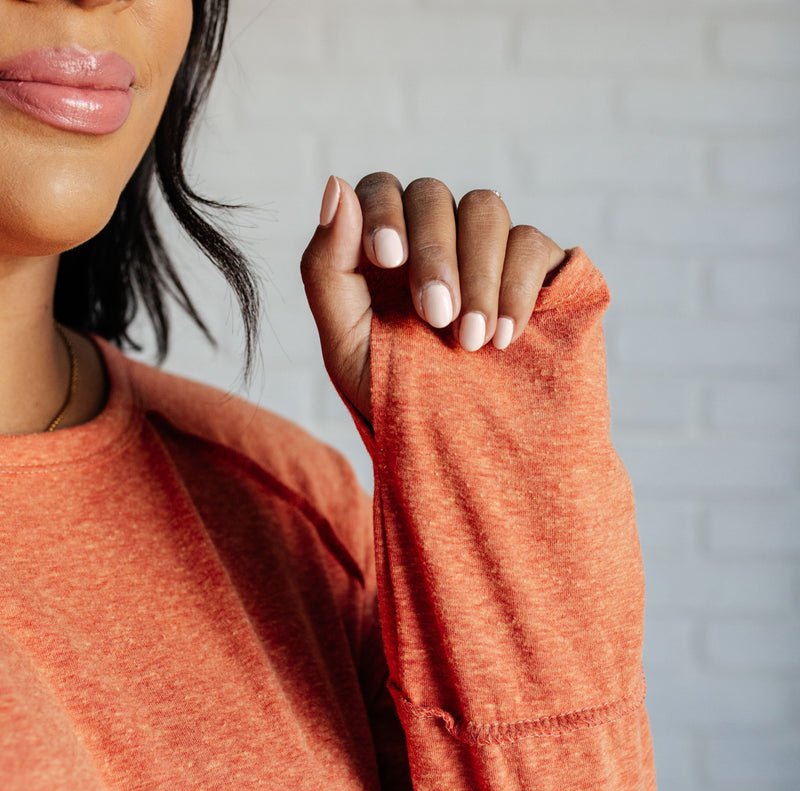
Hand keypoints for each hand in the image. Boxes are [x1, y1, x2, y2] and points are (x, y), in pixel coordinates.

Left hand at [300, 173, 566, 426]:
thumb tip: (336, 187)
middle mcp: (436, 236)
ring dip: (477, 273)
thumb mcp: (345, 344)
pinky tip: (504, 339)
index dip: (384, 211)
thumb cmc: (394, 398)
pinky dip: (517, 287)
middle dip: (433, 254)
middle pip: (433, 195)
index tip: (387, 257)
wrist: (460, 451)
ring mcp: (488, 249)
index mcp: (385, 247)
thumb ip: (328, 269)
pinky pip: (531, 243)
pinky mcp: (538, 268)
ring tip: (471, 341)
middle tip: (435, 317)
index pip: (382, 189)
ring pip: (484, 209)